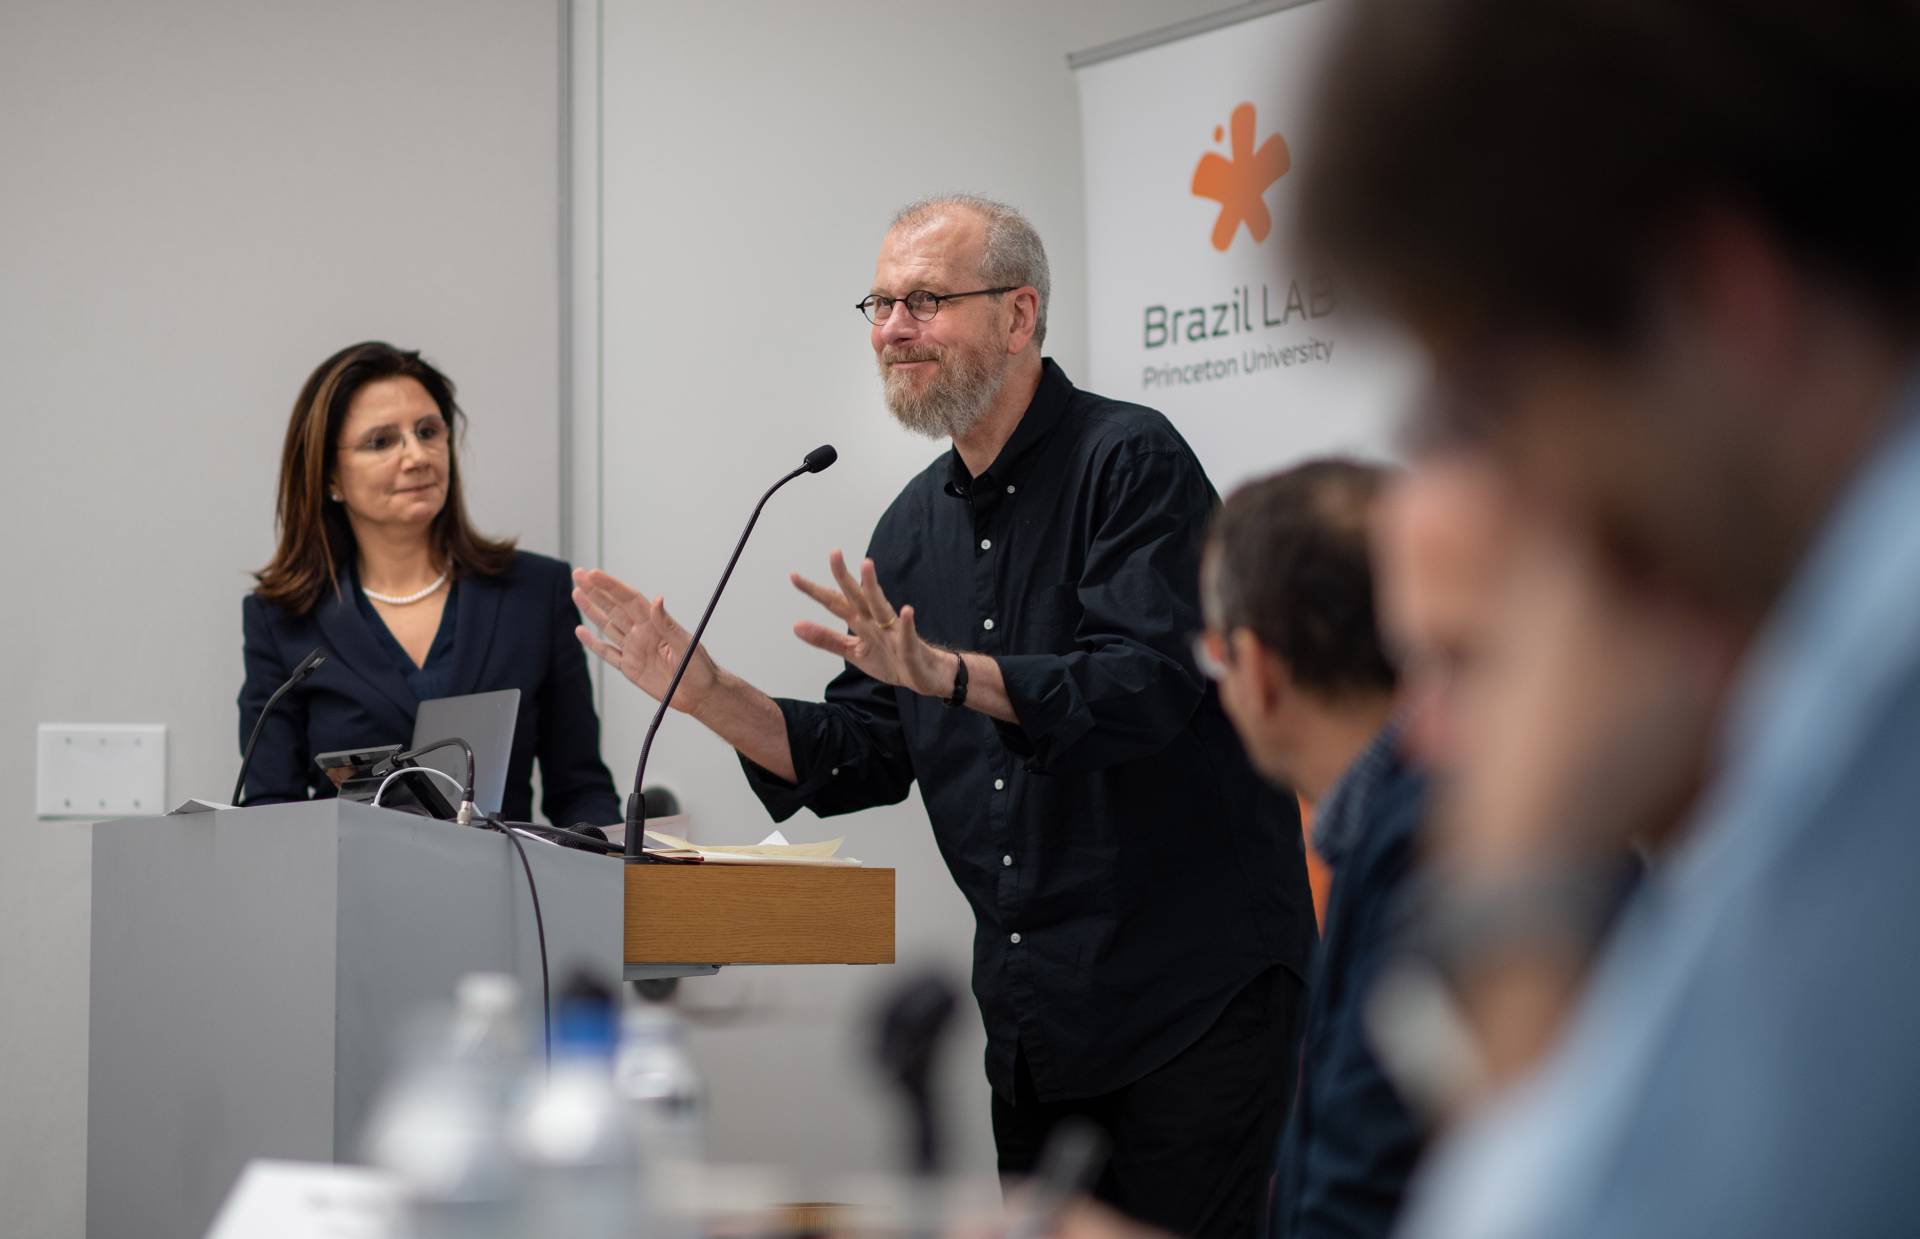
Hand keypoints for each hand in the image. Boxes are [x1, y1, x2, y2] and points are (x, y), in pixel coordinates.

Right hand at [572, 568, 717, 715]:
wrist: (700, 694)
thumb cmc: (700, 668)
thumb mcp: (687, 645)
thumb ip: (668, 624)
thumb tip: (657, 600)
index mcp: (655, 624)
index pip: (629, 600)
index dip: (611, 586)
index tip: (594, 573)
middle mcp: (642, 633)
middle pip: (614, 607)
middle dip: (596, 590)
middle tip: (579, 573)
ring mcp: (634, 649)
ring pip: (607, 625)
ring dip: (592, 609)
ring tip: (577, 592)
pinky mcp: (630, 668)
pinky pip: (607, 653)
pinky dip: (593, 643)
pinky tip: (581, 631)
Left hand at [791, 550, 950, 696]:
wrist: (924, 675)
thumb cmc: (891, 659)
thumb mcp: (853, 651)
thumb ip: (826, 639)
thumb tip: (796, 625)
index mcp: (860, 621)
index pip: (834, 602)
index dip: (814, 591)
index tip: (793, 576)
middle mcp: (875, 621)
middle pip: (857, 596)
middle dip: (844, 576)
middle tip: (834, 553)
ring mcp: (893, 632)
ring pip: (882, 607)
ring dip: (874, 587)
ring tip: (867, 565)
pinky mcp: (910, 647)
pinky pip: (907, 635)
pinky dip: (906, 624)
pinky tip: (906, 610)